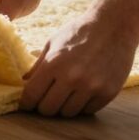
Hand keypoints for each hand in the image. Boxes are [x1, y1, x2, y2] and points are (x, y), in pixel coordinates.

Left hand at [20, 11, 138, 116]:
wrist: (114, 26)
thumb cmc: (79, 32)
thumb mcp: (52, 43)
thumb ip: (38, 66)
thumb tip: (23, 84)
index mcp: (54, 63)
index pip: (32, 95)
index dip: (26, 103)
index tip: (26, 104)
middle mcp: (72, 77)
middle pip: (48, 109)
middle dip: (44, 106)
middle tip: (46, 99)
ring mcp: (92, 86)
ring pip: (68, 113)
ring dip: (64, 106)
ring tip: (66, 93)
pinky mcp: (108, 92)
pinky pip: (88, 110)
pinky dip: (83, 105)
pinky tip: (83, 91)